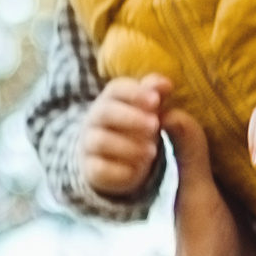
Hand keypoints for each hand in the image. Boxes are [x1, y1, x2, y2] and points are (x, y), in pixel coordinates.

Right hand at [77, 77, 169, 202]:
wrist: (111, 160)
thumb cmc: (135, 128)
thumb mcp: (147, 111)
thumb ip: (156, 95)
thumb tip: (166, 84)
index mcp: (109, 99)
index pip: (116, 89)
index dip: (135, 93)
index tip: (156, 100)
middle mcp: (94, 119)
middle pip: (105, 112)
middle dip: (131, 118)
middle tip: (155, 125)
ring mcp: (89, 144)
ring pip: (101, 141)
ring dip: (128, 145)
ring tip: (151, 152)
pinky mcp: (91, 169)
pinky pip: (99, 169)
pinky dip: (120, 170)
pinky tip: (138, 170)